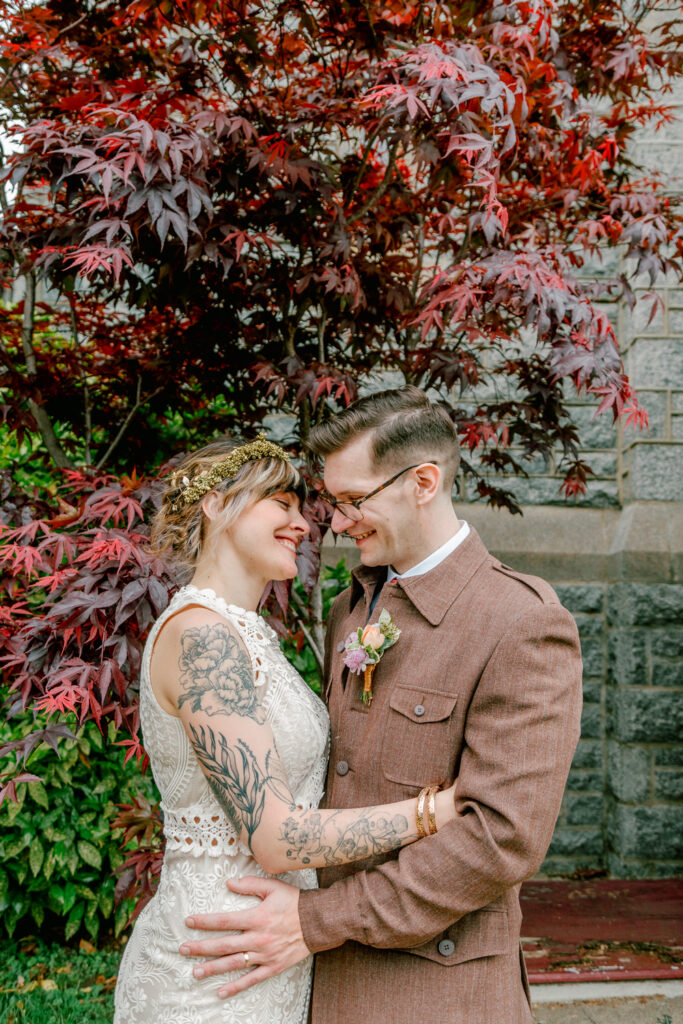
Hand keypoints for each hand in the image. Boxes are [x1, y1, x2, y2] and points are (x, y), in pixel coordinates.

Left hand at [179, 875, 309, 998]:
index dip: (204, 922)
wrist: (318, 921)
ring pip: (233, 964)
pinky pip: (251, 980)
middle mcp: (257, 938)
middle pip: (223, 945)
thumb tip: (229, 883)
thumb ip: (250, 884)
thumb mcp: (273, 886)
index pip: (224, 920)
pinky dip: (235, 987)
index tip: (188, 921)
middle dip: (201, 948)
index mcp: (256, 917)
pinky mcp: (273, 967)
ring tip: (195, 972)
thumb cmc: (294, 901)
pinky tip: (221, 993)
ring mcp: (264, 955)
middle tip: (182, 949)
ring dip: (212, 969)